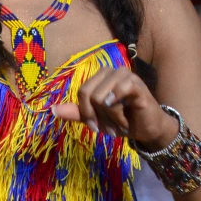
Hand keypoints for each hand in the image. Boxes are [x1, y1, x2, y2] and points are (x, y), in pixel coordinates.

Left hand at [53, 66, 179, 149]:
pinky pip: (117, 95)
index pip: (82, 91)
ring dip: (109, 118)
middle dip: (98, 117)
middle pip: (89, 94)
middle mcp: (112, 70)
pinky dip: (118, 113)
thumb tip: (52, 110)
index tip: (95, 128)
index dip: (86, 112)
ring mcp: (125, 75)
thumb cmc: (122, 120)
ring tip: (119, 124)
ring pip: (101, 97)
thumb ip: (77, 112)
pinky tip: (126, 120)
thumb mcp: (97, 117)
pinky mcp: (136, 84)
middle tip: (110, 128)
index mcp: (101, 75)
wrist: (148, 129)